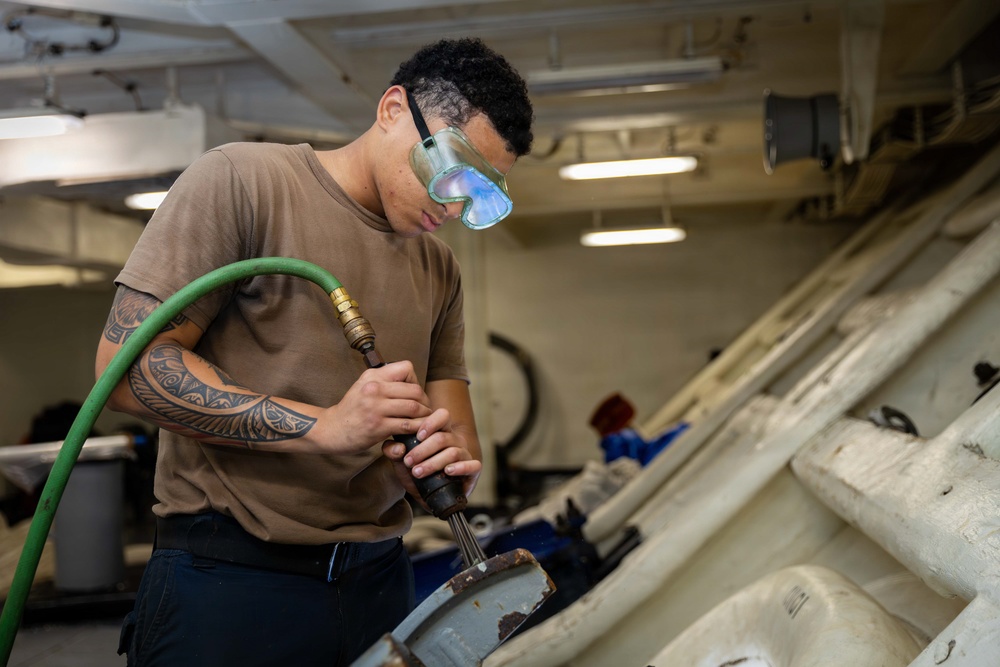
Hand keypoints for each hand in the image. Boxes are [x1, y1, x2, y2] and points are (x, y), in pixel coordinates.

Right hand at [312, 361, 431, 454]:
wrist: (331, 429)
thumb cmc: (352, 409)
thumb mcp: (364, 386)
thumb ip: (385, 381)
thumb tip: (410, 381)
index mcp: (373, 376)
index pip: (406, 368)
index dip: (415, 380)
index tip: (414, 393)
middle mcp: (374, 388)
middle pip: (415, 390)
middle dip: (425, 401)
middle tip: (425, 410)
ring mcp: (375, 408)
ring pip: (414, 407)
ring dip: (424, 415)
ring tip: (424, 420)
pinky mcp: (378, 426)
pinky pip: (407, 425)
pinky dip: (417, 428)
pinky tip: (417, 431)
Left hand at [382, 407, 482, 500]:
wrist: (428, 496)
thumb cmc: (417, 472)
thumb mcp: (401, 462)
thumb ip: (393, 451)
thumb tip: (397, 447)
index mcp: (440, 431)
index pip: (442, 416)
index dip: (430, 424)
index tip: (417, 436)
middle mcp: (455, 440)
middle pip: (443, 437)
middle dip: (423, 450)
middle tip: (408, 461)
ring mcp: (465, 454)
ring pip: (453, 452)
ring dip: (433, 463)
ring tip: (418, 472)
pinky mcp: (473, 470)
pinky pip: (473, 465)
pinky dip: (460, 468)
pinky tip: (448, 471)